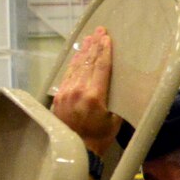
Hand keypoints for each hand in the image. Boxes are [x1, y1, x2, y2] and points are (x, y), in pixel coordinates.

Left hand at [52, 26, 120, 154]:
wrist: (76, 149)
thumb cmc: (100, 137)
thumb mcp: (116, 120)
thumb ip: (116, 100)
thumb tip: (121, 85)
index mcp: (95, 97)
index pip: (100, 67)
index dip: (105, 51)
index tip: (107, 38)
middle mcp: (78, 91)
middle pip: (88, 62)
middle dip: (94, 45)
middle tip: (99, 31)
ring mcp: (66, 92)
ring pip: (76, 66)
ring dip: (84, 51)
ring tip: (89, 38)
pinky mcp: (59, 95)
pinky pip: (68, 74)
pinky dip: (74, 63)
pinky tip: (78, 55)